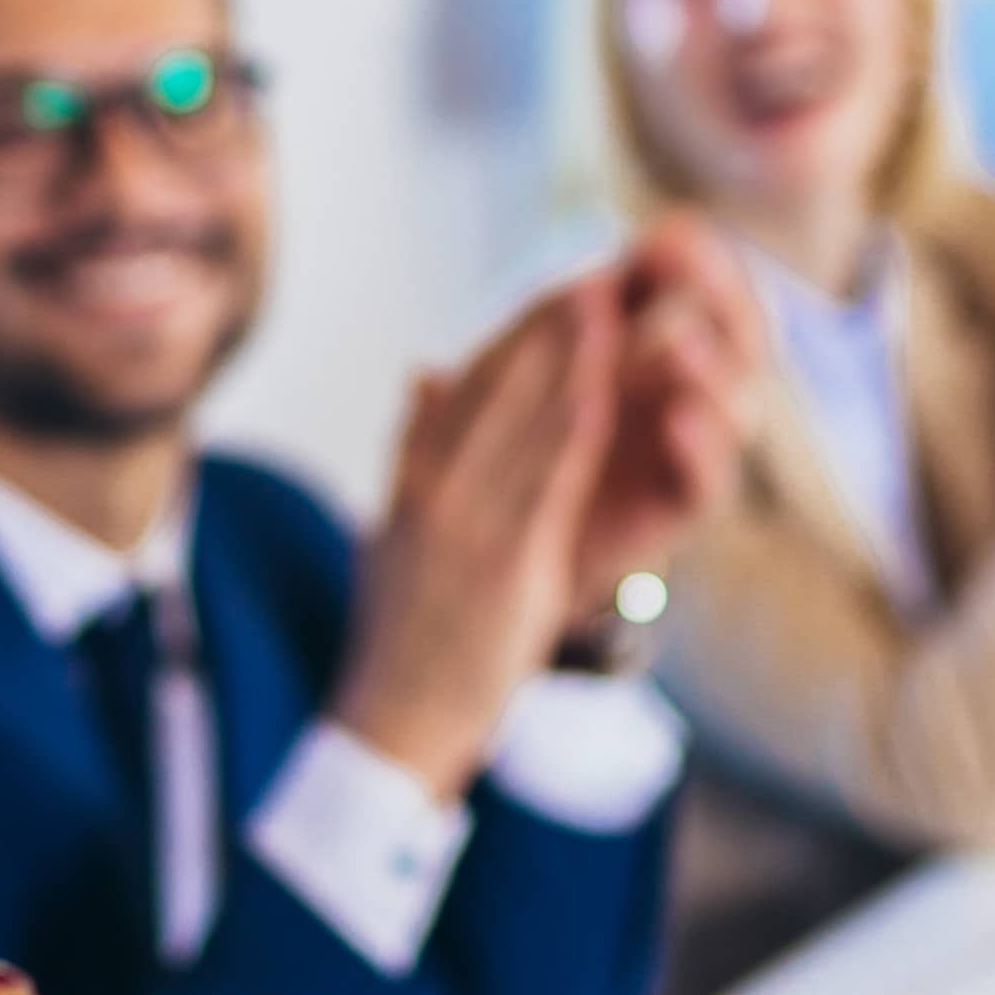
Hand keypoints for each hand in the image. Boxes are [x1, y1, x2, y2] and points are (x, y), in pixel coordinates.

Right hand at [333, 275, 622, 790]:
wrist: (389, 723)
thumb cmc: (403, 639)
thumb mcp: (395, 530)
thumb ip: (414, 449)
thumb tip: (422, 371)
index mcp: (415, 481)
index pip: (466, 386)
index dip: (515, 332)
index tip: (557, 288)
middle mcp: (434, 491)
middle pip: (494, 389)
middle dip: (546, 327)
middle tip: (593, 270)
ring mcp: (463, 525)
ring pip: (521, 423)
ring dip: (567, 358)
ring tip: (604, 302)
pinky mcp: (500, 564)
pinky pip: (541, 483)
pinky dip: (570, 430)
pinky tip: (601, 389)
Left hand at [567, 217, 764, 611]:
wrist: (512, 543)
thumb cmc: (530, 438)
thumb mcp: (545, 368)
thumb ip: (574, 321)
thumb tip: (595, 275)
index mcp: (663, 350)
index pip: (707, 292)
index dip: (702, 260)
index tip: (675, 231)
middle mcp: (693, 395)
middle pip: (740, 336)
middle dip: (723, 296)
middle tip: (695, 268)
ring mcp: (691, 451)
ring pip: (734, 404)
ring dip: (710, 367)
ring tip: (680, 341)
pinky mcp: (679, 508)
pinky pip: (708, 479)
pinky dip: (700, 447)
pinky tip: (679, 418)